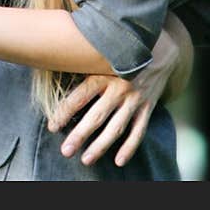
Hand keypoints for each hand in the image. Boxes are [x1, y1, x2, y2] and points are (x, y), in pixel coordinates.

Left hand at [47, 25, 182, 167]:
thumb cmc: (120, 50)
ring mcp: (135, 99)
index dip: (65, 112)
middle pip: (96, 116)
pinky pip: (138, 131)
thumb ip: (85, 64)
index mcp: (103, 72)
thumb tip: (57, 66)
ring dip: (101, 146)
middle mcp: (119, 87)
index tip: (53, 126)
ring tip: (86, 159)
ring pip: (116, 127)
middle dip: (80, 135)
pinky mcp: (147, 107)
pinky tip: (118, 161)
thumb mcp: (102, 53)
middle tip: (66, 150)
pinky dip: (129, 147)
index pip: (80, 96)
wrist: (157, 48)